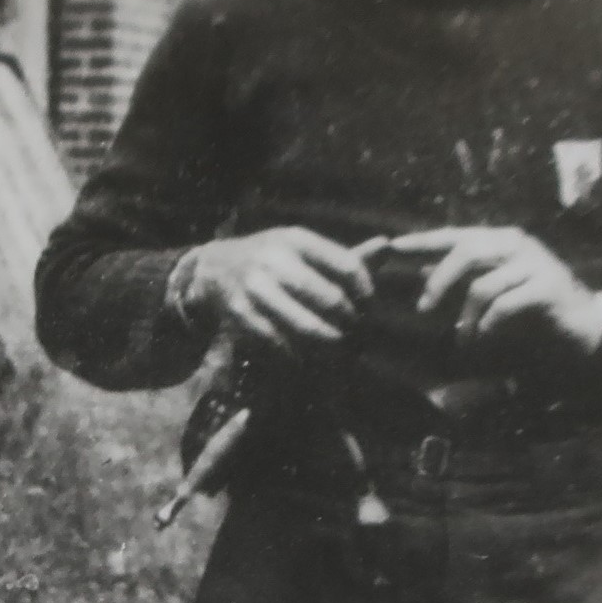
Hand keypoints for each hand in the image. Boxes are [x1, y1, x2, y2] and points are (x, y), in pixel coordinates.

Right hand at [172, 228, 372, 348]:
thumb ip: (343, 256)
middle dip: (352, 326)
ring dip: (330, 347)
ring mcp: (256, 288)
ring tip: (343, 357)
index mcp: (297, 240)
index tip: (371, 311)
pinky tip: (311, 362)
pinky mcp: (241, 315)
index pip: (347, 266)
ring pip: (306, 327)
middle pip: (331, 300)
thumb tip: (389, 247)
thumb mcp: (302, 250)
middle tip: (361, 341)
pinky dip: (299, 357)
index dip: (366, 294)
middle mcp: (275, 260)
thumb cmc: (270, 260)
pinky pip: (279, 343)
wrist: (213, 270)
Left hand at [389, 226, 601, 357]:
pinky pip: (504, 305)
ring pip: (483, 284)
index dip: (423, 241)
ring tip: (463, 339)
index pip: (455, 235)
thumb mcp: (489, 288)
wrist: (579, 323)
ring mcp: (535, 263)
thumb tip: (419, 269)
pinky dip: (487, 325)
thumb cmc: (529, 306)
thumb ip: (460, 277)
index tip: (393, 246)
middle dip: (438, 281)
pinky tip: (483, 337)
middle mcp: (516, 244)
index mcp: (500, 240)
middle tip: (424, 309)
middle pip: (466, 251)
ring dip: (466, 317)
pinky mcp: (547, 287)